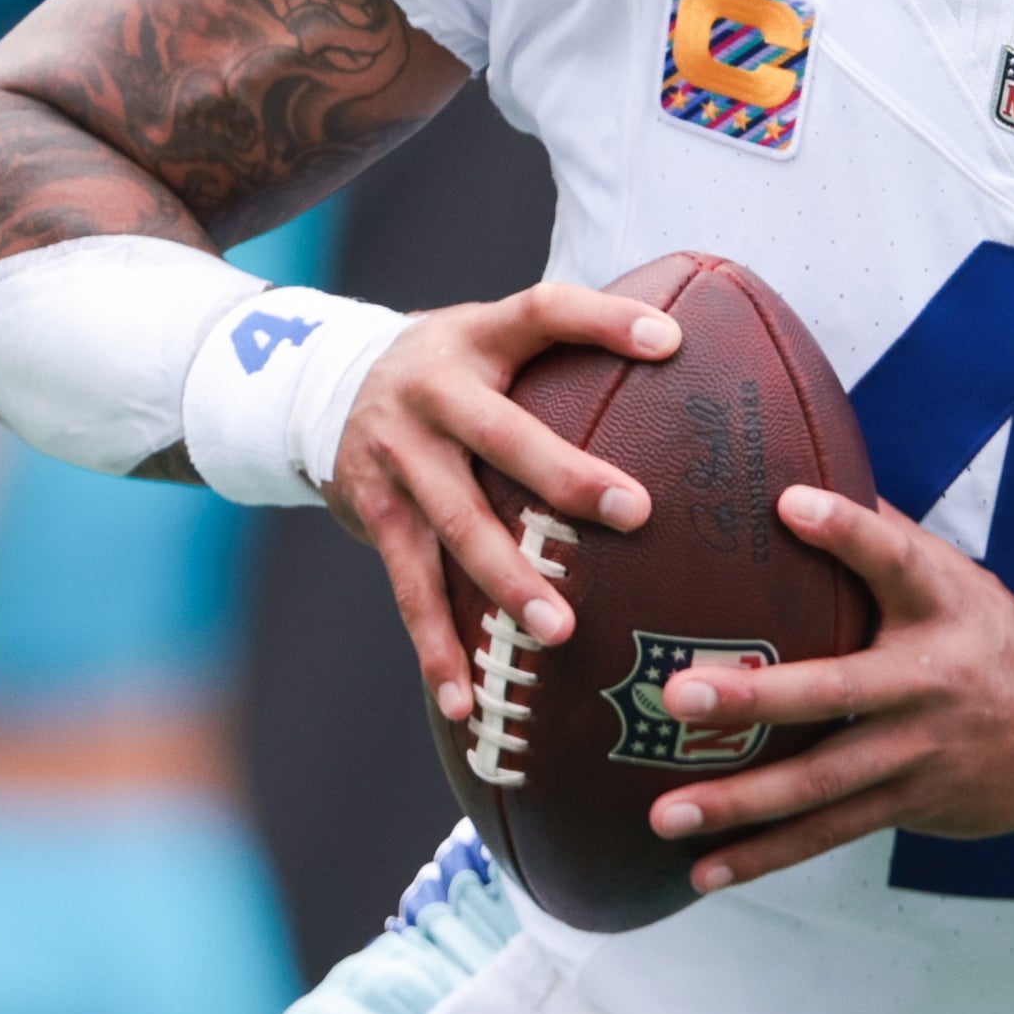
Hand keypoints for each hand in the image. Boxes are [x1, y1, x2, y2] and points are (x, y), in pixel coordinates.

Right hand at [321, 283, 680, 723]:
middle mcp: (432, 392)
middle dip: (565, 476)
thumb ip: (572, 345)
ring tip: (559, 631)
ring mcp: (397, 456)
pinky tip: (464, 702)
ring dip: (506, 580)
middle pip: (502, 434)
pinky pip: (410, 586)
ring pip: (455, 524)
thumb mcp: (497, 335)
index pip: (544, 311)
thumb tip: (695, 351)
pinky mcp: (374, 512)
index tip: (670, 341)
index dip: (603, 321)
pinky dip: (436, 647)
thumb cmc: (455, 367)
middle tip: (637, 512)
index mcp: (477, 337)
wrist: (319, 386)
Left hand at [640, 487, 1013, 892]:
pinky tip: (706, 869)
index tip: (790, 503)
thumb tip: (801, 474)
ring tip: (664, 811)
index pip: (896, 559)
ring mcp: (919, 750)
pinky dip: (767, 854)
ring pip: (823, 781)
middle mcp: (931, 680)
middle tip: (680, 694)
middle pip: (838, 689)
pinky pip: (830, 832)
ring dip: (742, 801)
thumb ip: (888, 541)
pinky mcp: (910, 803)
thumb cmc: (995, 643)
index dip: (848, 530)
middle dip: (757, 695)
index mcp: (943, 607)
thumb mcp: (960, 582)